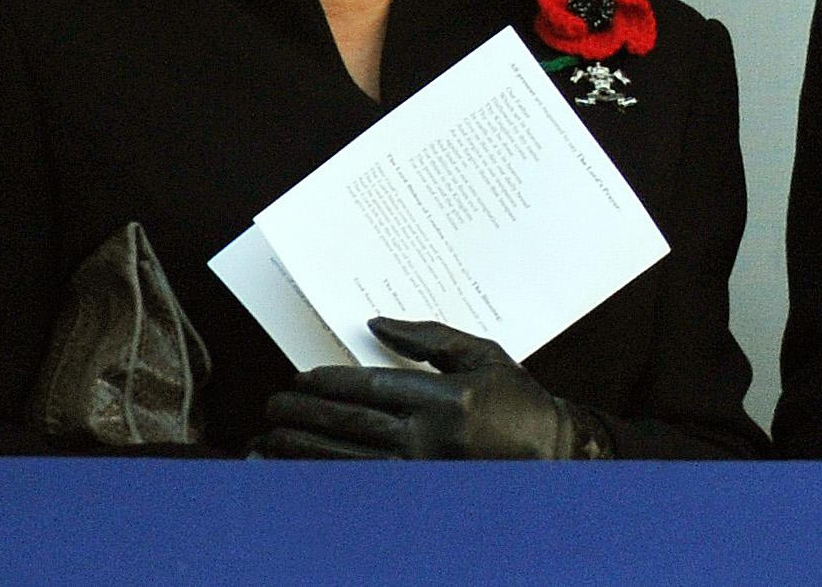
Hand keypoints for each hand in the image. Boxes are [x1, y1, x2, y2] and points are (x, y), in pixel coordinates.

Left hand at [250, 318, 611, 459]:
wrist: (552, 456)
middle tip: (273, 404)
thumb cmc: (517, 401)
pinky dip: (324, 482)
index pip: (370, 387)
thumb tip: (376, 323)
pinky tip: (299, 476)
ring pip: (346, 462)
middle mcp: (430, 437)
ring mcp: (422, 472)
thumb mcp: (482, 354)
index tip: (300, 378)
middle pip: (350, 424)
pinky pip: (361, 489)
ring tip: (269, 440)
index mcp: (446, 397)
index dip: (328, 382)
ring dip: (301, 451)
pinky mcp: (420, 497)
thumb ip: (429, 336)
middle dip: (303, 414)